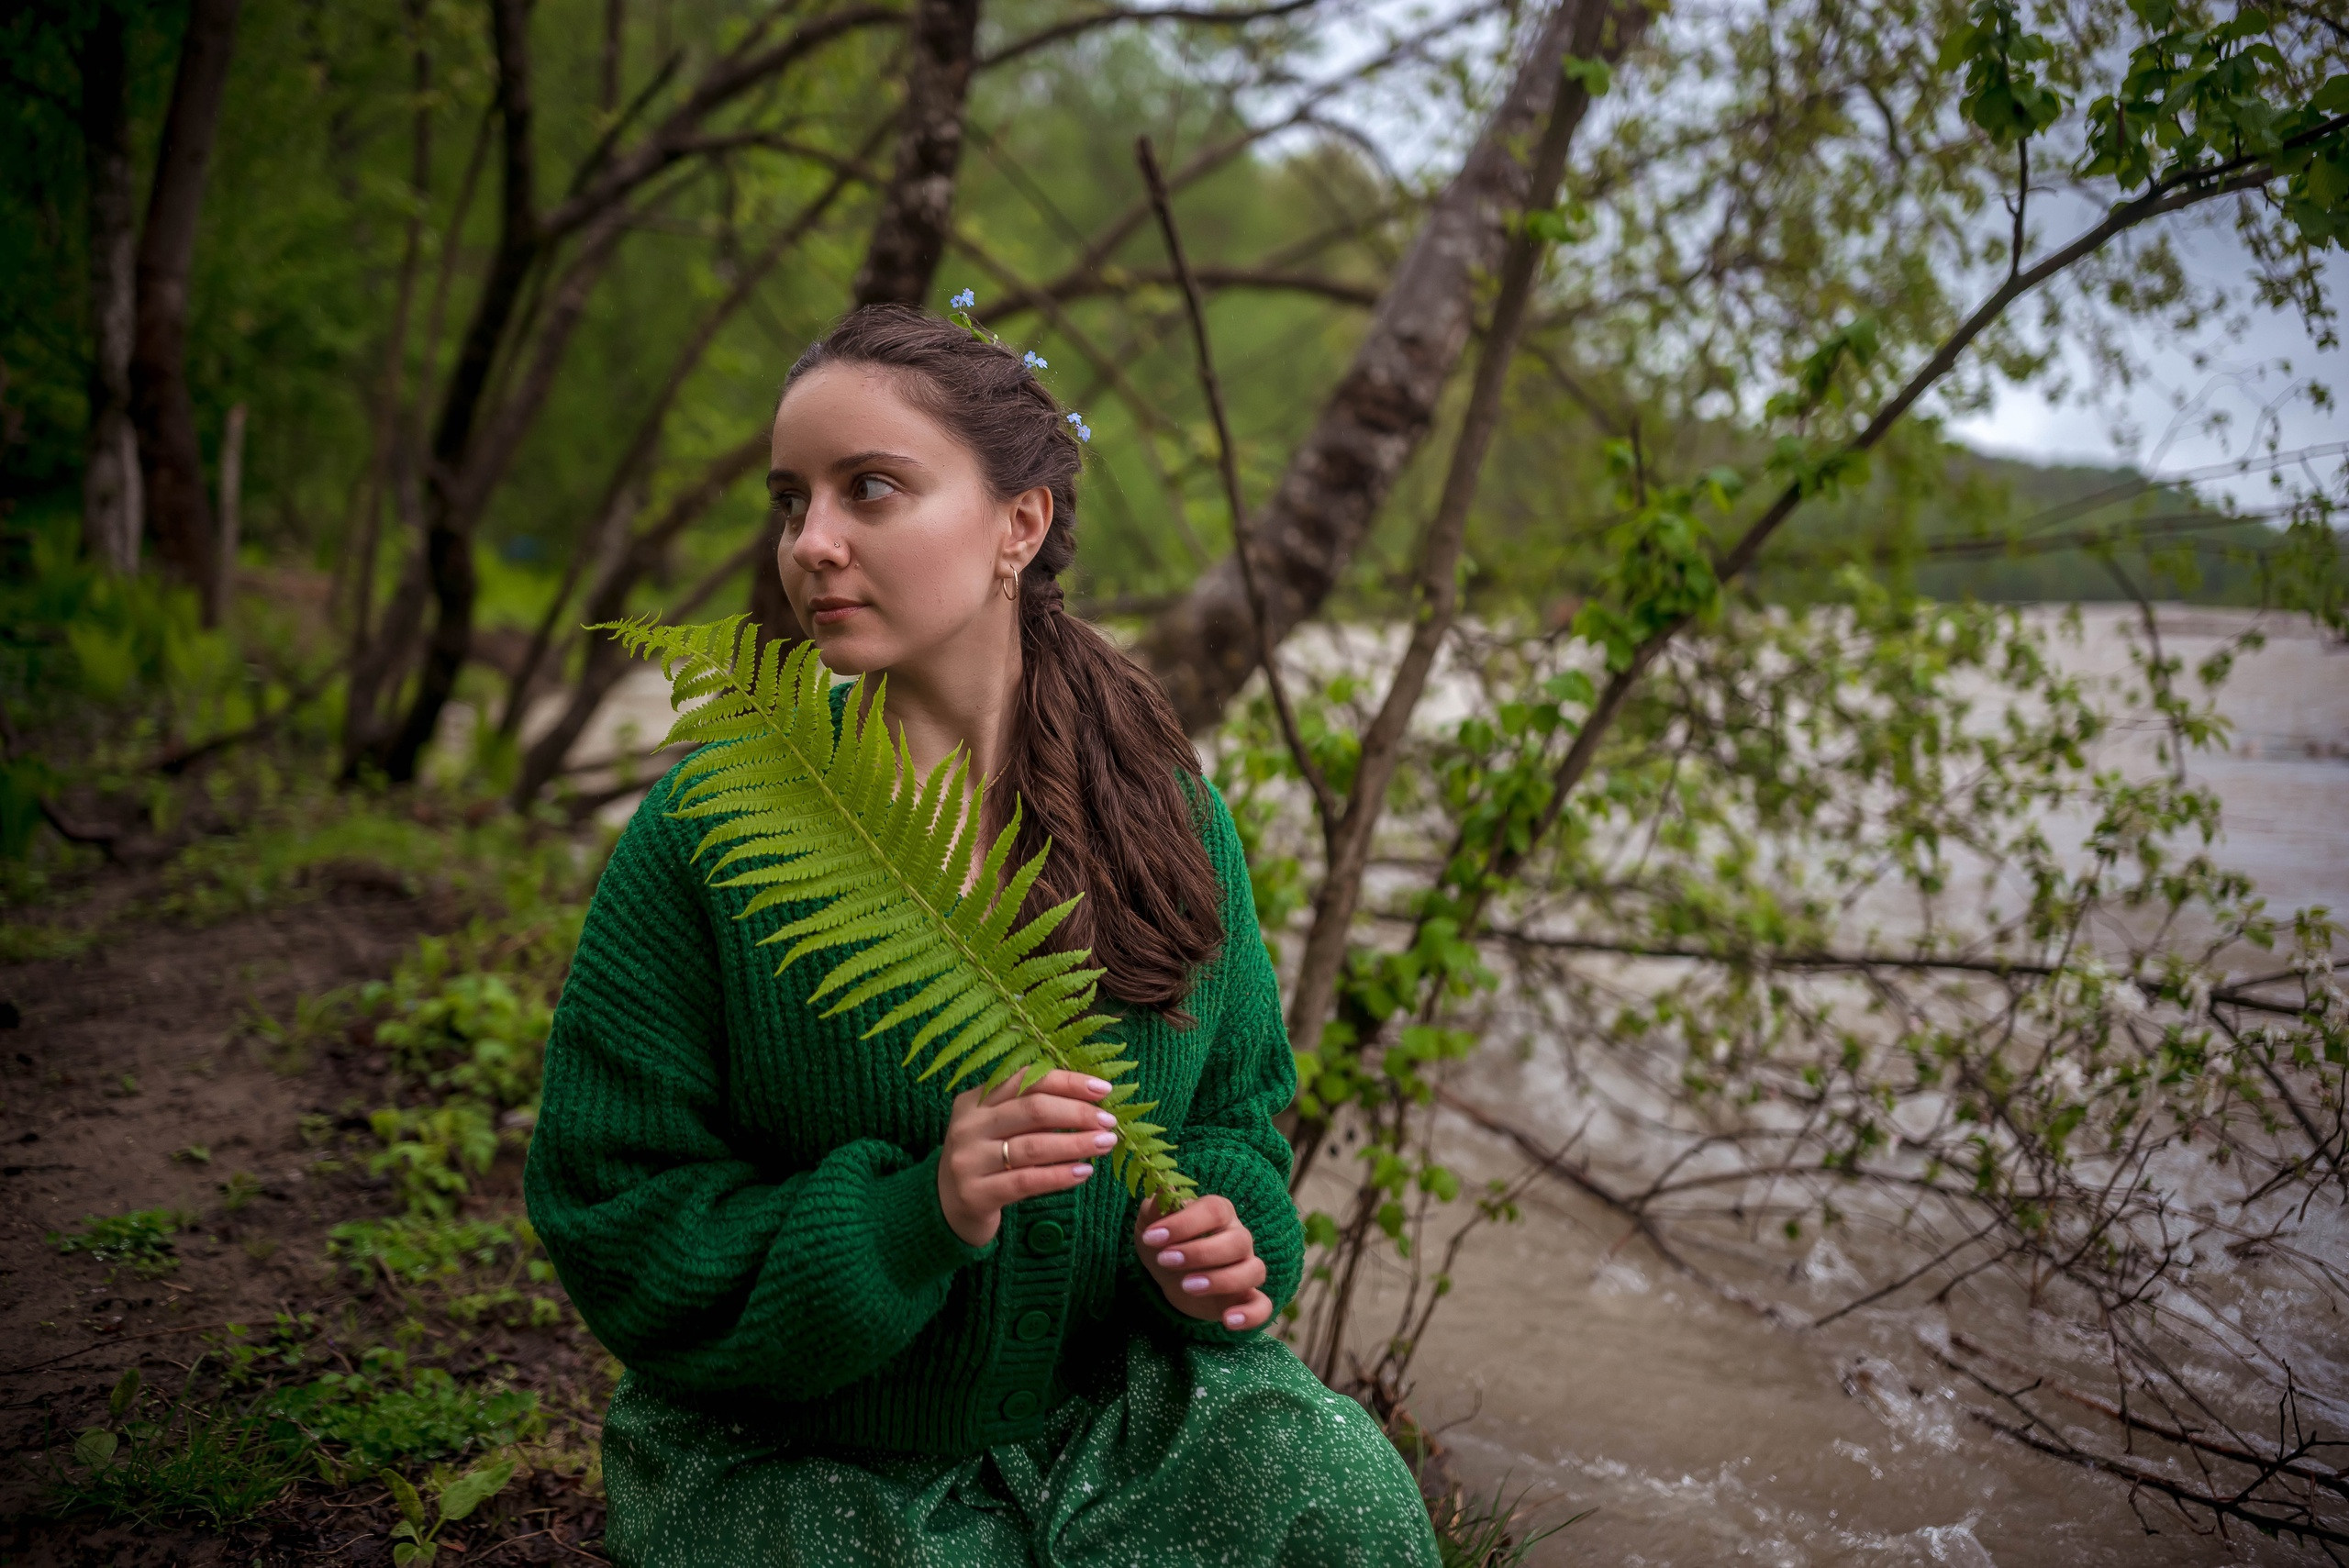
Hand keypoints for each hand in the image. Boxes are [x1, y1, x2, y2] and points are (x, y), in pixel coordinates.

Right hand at [938, 1069, 1117, 1245]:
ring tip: (1105, 1144)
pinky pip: (1026, 1181)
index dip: (1068, 1082)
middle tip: (1109, 1121)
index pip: (1027, 1080)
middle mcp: (968, 1126)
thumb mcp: (998, 1127)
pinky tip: (1084, 1172)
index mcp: (975, 1100)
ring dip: (1075, 1144)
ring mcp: (969, 1160)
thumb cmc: (986, 1160)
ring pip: (1033, 1146)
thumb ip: (1031, 1111)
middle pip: (1032, 1109)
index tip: (1103, 1090)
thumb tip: (1090, 1100)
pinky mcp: (976, 1194)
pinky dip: (1059, 1176)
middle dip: (1077, 1113)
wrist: (945, 1208)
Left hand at [1135, 1195, 1271, 1331]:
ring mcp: (1245, 1268)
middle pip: (1238, 1241)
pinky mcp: (1245, 1298)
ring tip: (1187, 1287)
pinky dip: (1251, 1315)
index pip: (1214, 1210)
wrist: (1169, 1276)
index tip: (1153, 1237)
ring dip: (1222, 1280)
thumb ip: (1155, 1208)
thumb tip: (1163, 1191)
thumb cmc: (1164, 1243)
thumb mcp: (1151, 1223)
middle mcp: (1239, 1238)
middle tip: (1166, 1261)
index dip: (1185, 1223)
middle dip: (1200, 1253)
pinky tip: (1227, 1321)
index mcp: (1219, 1213)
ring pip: (1254, 1271)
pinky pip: (1263, 1306)